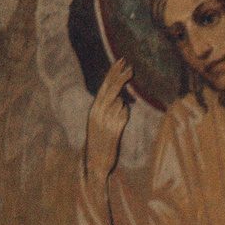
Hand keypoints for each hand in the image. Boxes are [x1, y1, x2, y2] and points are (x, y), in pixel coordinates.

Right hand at [85, 58, 135, 186]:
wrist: (96, 163)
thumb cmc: (101, 142)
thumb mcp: (101, 123)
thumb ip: (109, 110)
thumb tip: (120, 99)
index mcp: (94, 109)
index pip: (105, 86)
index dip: (113, 73)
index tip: (122, 62)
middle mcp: (98, 113)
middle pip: (111, 89)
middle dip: (120, 75)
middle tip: (130, 65)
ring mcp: (105, 122)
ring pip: (118, 102)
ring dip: (122, 100)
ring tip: (122, 101)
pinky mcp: (113, 132)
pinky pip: (123, 116)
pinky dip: (124, 114)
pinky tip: (122, 116)